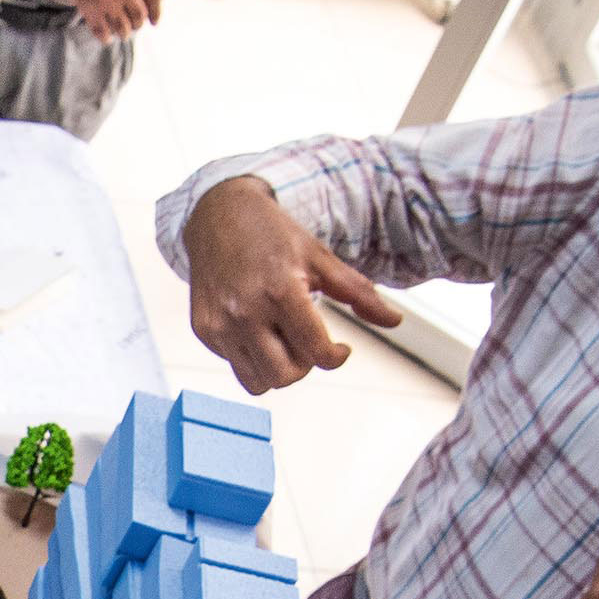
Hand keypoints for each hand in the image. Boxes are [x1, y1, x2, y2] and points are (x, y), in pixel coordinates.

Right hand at [52, 0, 161, 43]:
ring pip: (123, 30)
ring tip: (121, 32)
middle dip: (137, 24)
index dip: (156, 14)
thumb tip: (148, 11)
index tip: (154, 23)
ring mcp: (108, 2)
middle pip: (139, 18)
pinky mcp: (90, 11)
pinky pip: (103, 34)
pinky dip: (107, 38)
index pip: (154, 1)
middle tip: (133, 25)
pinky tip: (107, 36)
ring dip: (123, 33)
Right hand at [181, 177, 403, 392]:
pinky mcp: (203, 330)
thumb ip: (358, 292)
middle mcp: (246, 311)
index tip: (340, 349)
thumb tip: (394, 321)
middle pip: (287, 376)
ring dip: (278, 370)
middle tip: (309, 344)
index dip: (336, 357)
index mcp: (281, 290)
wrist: (219, 215)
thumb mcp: (320, 257)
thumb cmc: (274, 234)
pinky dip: (252, 357)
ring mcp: (220, 324)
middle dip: (305, 366)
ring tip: (283, 343)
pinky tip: (257, 328)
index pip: (317, 352)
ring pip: (257, 383)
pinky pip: (235, 365)